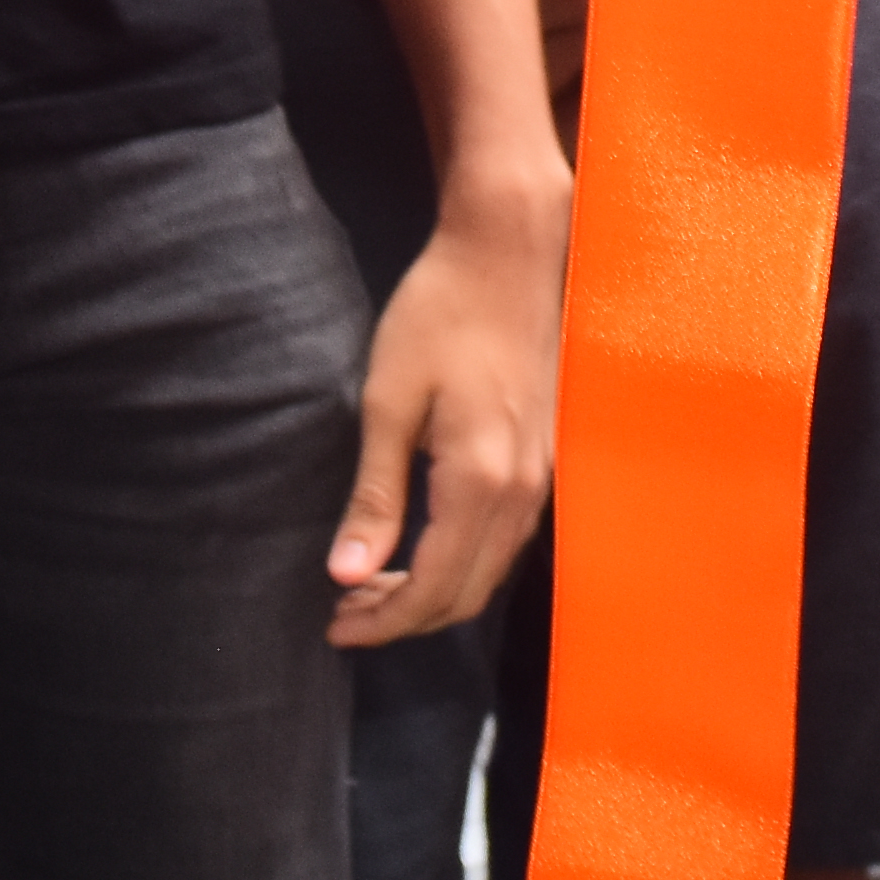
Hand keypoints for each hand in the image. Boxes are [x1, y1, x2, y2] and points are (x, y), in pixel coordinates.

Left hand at [330, 187, 561, 645]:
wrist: (511, 252)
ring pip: (491, 572)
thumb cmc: (440, 312)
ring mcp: (543, 477)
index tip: (334, 627)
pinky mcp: (545, 459)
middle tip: (344, 610)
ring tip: (372, 584)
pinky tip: (422, 545)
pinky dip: (463, 562)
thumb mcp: (388, 400)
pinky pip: (507, 540)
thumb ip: (375, 495)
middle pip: (468, 595)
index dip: (382, 622)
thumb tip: (345, 574)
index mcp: (480, 481)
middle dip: (404, 618)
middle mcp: (523, 492)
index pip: (433, 589)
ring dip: (435, 592)